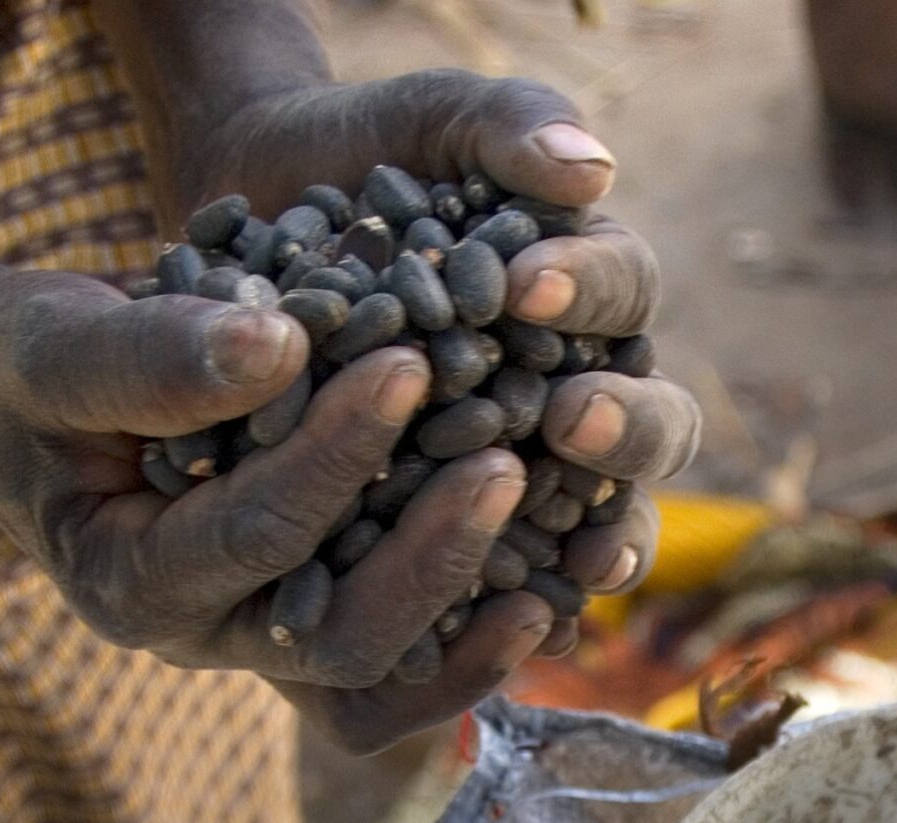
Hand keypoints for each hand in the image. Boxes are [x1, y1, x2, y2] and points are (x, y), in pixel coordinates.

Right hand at [0, 268, 554, 753]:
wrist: (24, 394)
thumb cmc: (22, 363)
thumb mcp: (52, 342)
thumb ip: (146, 354)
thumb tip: (274, 346)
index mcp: (130, 586)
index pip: (254, 536)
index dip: (333, 459)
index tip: (405, 365)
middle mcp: (205, 637)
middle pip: (337, 643)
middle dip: (429, 560)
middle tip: (506, 465)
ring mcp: (265, 639)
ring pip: (384, 677)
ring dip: (473, 621)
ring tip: (565, 561)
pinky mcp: (316, 614)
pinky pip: (409, 663)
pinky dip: (479, 631)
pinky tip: (557, 575)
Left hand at [183, 69, 700, 626]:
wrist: (248, 221)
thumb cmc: (353, 157)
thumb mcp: (426, 120)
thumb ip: (509, 126)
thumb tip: (593, 168)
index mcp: (587, 294)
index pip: (624, 292)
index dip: (591, 291)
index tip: (529, 286)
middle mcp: (578, 386)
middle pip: (647, 425)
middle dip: (625, 431)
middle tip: (573, 423)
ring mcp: (530, 468)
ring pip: (599, 517)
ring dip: (605, 536)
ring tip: (589, 559)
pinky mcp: (458, 533)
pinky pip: (514, 585)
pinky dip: (521, 609)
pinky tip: (520, 627)